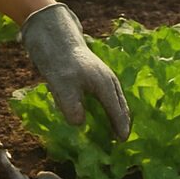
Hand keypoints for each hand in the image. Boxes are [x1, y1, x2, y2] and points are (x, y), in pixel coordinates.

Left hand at [21, 3, 130, 138]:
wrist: (56, 37)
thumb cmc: (60, 61)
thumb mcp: (61, 85)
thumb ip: (71, 106)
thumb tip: (79, 124)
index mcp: (105, 84)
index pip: (117, 110)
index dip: (120, 126)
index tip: (123, 141)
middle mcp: (109, 80)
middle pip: (121, 104)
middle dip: (122, 121)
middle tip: (122, 139)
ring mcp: (104, 77)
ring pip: (116, 99)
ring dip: (117, 114)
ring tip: (116, 129)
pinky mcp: (96, 76)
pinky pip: (109, 96)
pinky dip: (110, 107)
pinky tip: (103, 114)